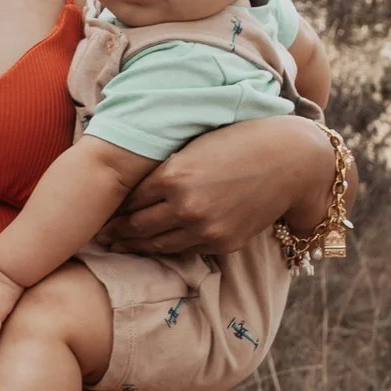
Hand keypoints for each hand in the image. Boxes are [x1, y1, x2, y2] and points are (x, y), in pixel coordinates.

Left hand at [110, 115, 333, 259]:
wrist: (290, 161)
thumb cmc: (242, 141)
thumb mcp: (195, 146)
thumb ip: (166, 167)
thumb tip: (135, 183)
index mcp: (173, 176)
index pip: (130, 199)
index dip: (114, 206)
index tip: (101, 210)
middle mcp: (185, 207)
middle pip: (137, 227)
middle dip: (116, 232)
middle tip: (99, 234)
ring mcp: (204, 229)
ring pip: (157, 245)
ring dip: (135, 246)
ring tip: (119, 244)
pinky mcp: (223, 243)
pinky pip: (185, 250)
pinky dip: (166, 248)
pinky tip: (155, 246)